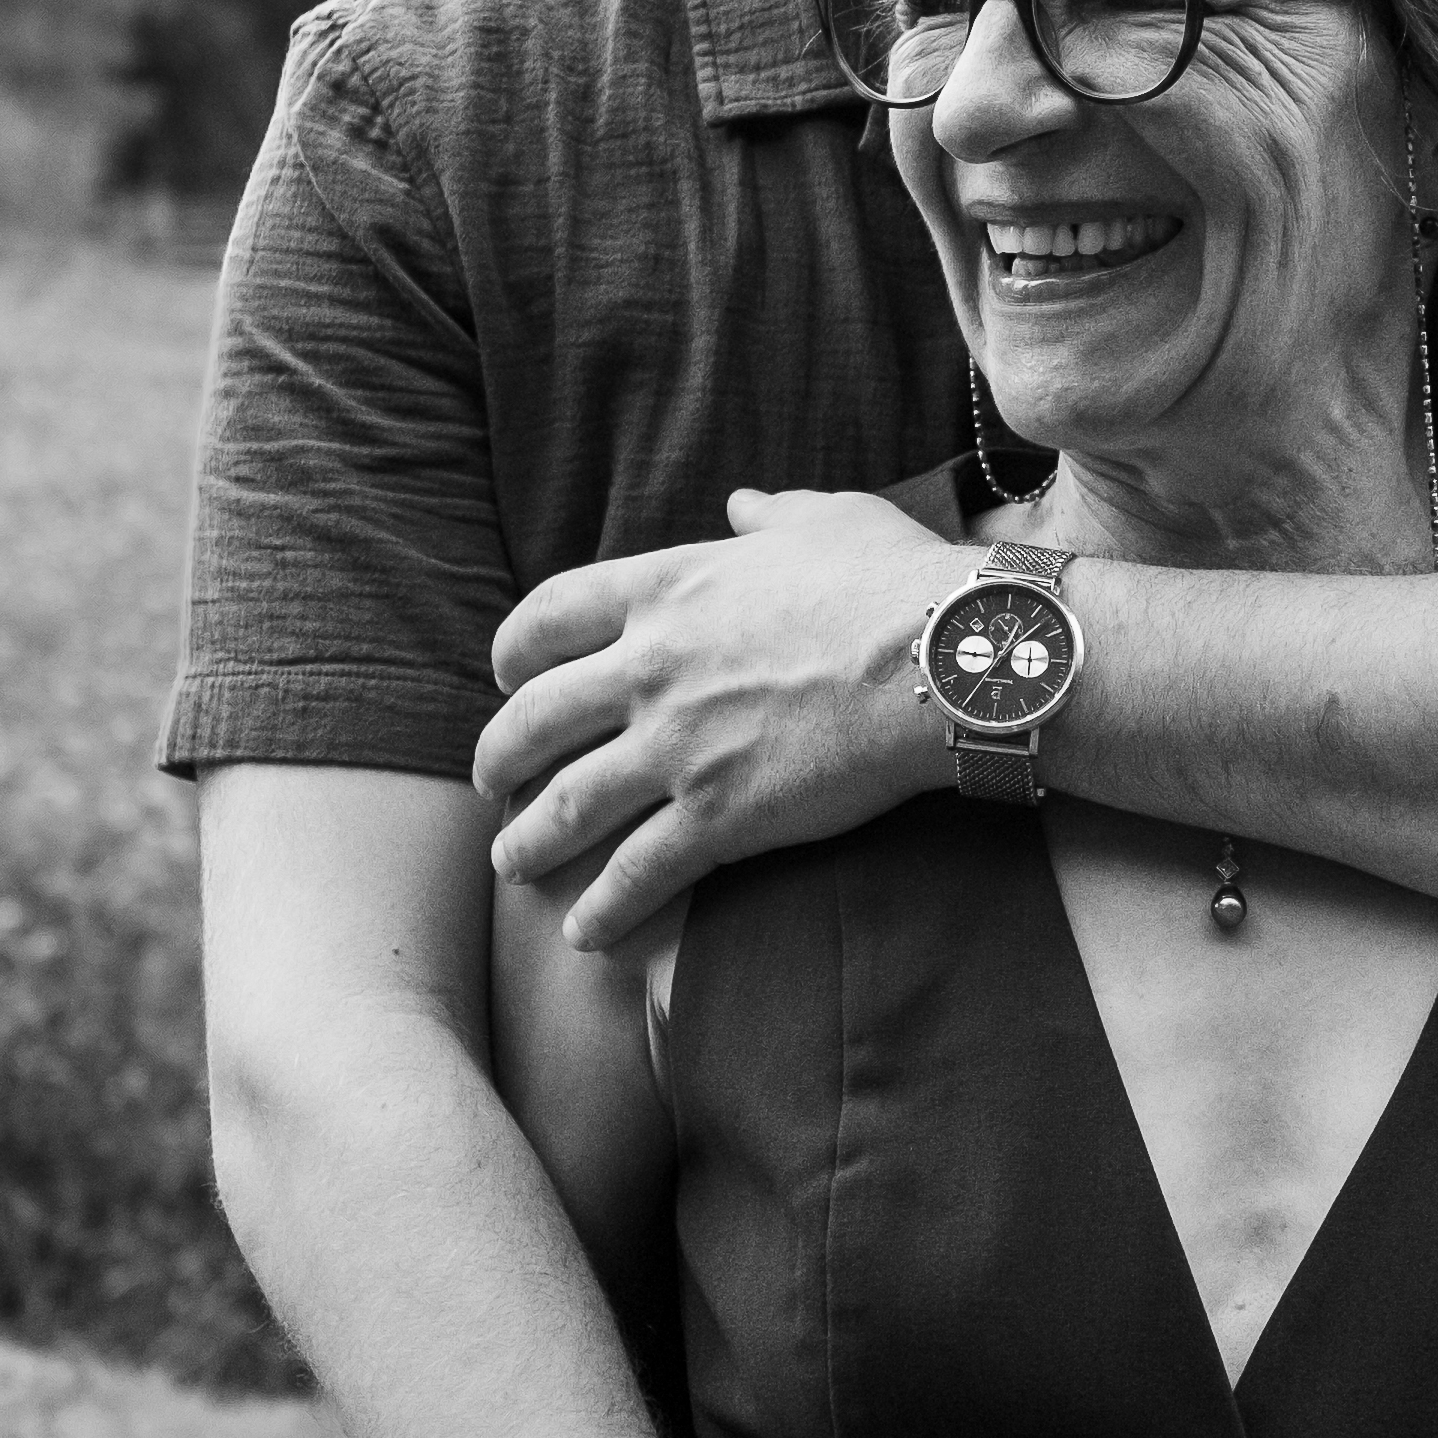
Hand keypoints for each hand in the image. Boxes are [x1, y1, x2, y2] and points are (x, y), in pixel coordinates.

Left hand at [481, 489, 966, 945]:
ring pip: (566, 804)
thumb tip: (743, 504)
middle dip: (498, 756)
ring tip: (512, 865)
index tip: (505, 674)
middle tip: (491, 782)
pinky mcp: (718, 814)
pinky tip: (584, 933)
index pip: (549, 616)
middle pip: (533, 718)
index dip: (513, 651)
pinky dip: (601, 907)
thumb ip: (770, 516)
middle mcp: (651, 668)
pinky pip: (636, 872)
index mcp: (668, 589)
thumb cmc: (895, 580)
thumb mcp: (826, 520)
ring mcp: (677, 745)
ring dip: (528, 840)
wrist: (946, 657)